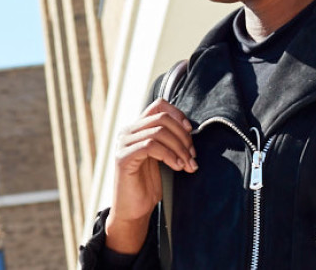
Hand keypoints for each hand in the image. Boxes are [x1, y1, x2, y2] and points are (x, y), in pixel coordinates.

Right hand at [104, 99, 195, 254]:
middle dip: (183, 136)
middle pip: (162, 118)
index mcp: (138, 128)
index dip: (178, 114)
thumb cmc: (150, 185)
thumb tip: (190, 129)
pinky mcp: (123, 158)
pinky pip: (150, 146)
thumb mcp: (163, 157)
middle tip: (193, 155)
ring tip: (187, 164)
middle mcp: (128, 131)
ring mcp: (124, 143)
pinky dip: (169, 155)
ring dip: (179, 147)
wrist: (134, 210)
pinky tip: (177, 167)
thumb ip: (170, 140)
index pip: (159, 105)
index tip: (191, 132)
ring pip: (158, 131)